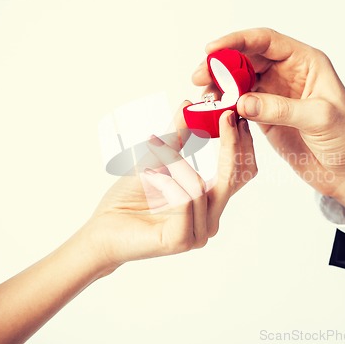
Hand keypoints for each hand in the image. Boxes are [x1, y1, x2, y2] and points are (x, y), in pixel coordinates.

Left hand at [82, 104, 256, 271]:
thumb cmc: (128, 199)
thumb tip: (188, 105)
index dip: (242, 145)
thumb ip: (176, 136)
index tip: (234, 115)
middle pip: (233, 179)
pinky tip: (148, 176)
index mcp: (210, 202)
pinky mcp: (181, 240)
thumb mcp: (157, 159)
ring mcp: (198, 233)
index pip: (240, 174)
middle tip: (225, 116)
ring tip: (152, 155)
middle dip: (231, 145)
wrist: (101, 229)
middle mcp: (210, 219)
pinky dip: (165, 180)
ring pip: (200, 186)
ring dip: (174, 163)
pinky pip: (184, 199)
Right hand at [193, 28, 344, 217]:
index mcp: (306, 63)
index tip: (212, 49)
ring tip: (204, 98)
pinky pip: (240, 106)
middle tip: (200, 76)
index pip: (266, 42)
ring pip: (239, 82)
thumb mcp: (319, 118)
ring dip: (219, 87)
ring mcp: (274, 96)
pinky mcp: (266, 117)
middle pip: (246, 59)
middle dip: (221, 65)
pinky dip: (225, 108)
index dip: (237, 41)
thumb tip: (242, 103)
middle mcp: (287, 74)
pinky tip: (213, 112)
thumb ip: (281, 109)